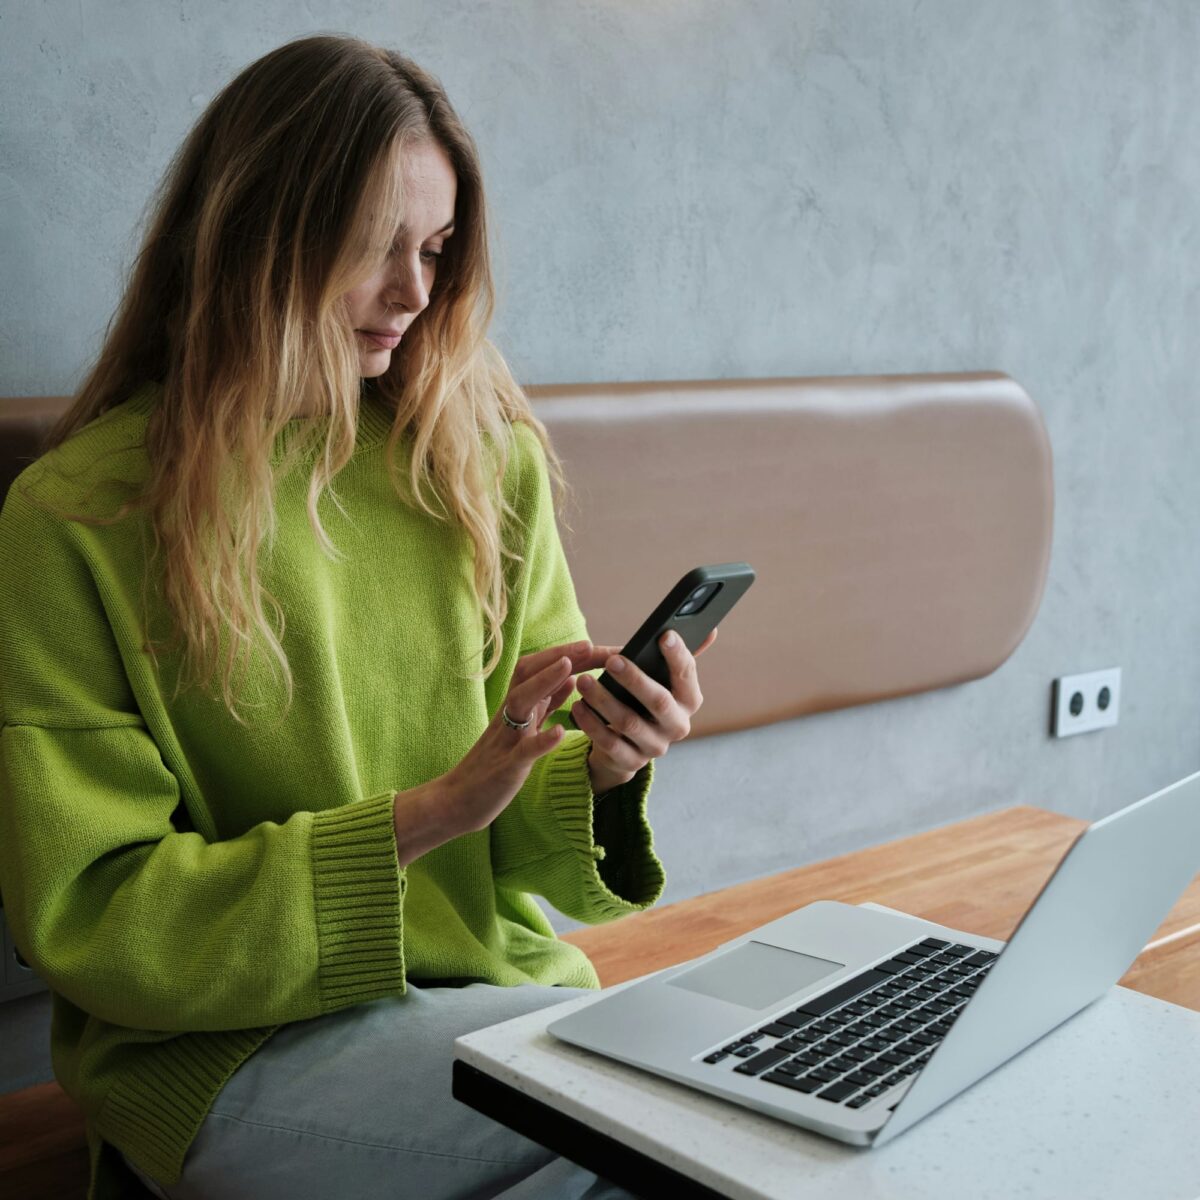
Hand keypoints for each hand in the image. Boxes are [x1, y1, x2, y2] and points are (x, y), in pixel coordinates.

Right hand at [392, 640, 609, 864]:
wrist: (457, 800)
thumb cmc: (493, 764)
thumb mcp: (523, 727)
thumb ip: (545, 703)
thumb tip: (570, 676)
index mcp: (515, 707)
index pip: (538, 670)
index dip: (564, 655)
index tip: (592, 644)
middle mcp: (508, 716)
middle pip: (527, 674)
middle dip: (557, 656)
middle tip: (588, 645)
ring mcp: (505, 739)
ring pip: (520, 702)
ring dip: (544, 682)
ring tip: (569, 668)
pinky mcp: (506, 767)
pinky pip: (523, 751)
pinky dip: (542, 740)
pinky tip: (560, 731)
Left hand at [572, 628, 717, 796]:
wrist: (627, 745)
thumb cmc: (644, 700)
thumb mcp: (661, 680)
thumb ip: (678, 658)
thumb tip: (712, 630)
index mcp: (689, 700)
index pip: (687, 675)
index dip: (678, 655)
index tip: (664, 634)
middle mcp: (677, 725)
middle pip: (659, 701)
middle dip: (635, 679)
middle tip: (612, 660)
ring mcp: (656, 747)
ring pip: (629, 723)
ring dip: (604, 700)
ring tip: (584, 681)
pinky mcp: (631, 763)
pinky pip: (609, 743)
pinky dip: (591, 724)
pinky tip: (578, 707)